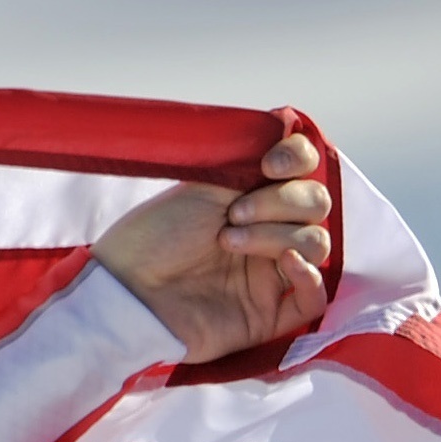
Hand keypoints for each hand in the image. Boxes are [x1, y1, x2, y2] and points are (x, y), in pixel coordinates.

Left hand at [92, 131, 332, 363]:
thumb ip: (247, 162)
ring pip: (317, 244)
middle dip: (281, 202)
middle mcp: (268, 232)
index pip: (305, 169)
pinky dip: (309, 277)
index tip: (270, 164)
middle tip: (233, 214)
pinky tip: (286, 263)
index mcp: (253, 197)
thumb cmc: (152, 236)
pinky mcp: (266, 315)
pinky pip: (315, 299)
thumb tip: (284, 126)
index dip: (300, 159)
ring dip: (279, 235)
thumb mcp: (201, 186)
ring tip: (228, 240)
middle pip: (316, 205)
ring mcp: (269, 274)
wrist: (123, 288)